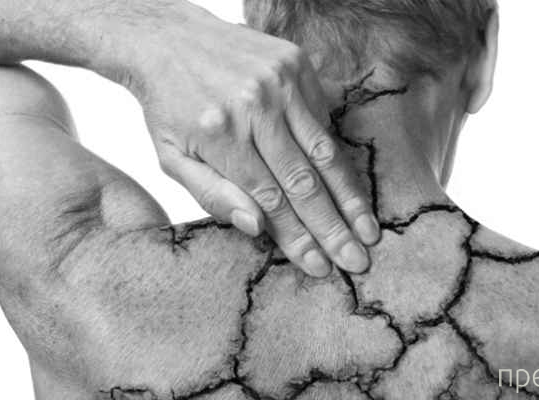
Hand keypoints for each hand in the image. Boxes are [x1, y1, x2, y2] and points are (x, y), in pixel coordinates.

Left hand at [105, 1, 378, 275]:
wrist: (170, 39)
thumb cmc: (170, 107)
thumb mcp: (172, 158)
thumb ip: (212, 194)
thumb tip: (256, 227)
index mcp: (220, 135)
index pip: (269, 199)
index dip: (298, 236)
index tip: (320, 265)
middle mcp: (255, 107)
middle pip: (303, 180)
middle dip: (333, 227)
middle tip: (356, 260)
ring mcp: (279, 82)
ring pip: (324, 152)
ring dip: (349, 197)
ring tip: (368, 230)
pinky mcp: (296, 66)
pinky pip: (323, 120)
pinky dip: (337, 157)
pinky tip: (350, 188)